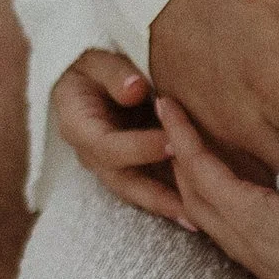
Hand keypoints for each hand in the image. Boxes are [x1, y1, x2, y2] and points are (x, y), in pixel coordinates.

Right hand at [51, 47, 190, 223]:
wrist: (82, 76)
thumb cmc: (90, 62)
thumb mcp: (96, 58)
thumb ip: (115, 73)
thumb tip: (136, 89)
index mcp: (78, 127)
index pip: (108, 146)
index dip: (139, 147)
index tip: (174, 142)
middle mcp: (90, 154)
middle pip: (123, 181)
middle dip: (157, 196)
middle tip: (192, 206)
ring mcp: (107, 165)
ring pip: (136, 192)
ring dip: (166, 206)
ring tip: (200, 220)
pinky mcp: (125, 167)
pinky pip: (147, 187)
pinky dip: (170, 199)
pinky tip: (198, 211)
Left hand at [155, 52, 278, 278]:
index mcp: (250, 217)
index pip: (198, 169)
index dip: (180, 133)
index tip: (165, 104)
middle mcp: (247, 246)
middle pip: (195, 199)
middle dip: (180, 162)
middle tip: (176, 128)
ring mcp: (262, 266)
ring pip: (212, 224)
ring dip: (199, 190)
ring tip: (200, 161)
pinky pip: (232, 239)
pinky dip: (222, 211)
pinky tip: (241, 201)